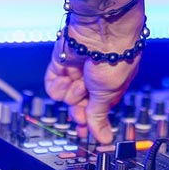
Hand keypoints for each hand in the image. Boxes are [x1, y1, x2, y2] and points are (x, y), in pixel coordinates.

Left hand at [44, 7, 144, 143]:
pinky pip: (53, 84)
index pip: (96, 110)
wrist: (103, 31)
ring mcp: (76, 70)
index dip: (90, 122)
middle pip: (78, 105)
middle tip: (81, 111)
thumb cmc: (115, 58)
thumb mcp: (108, 94)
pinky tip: (65, 80)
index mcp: (110, 86)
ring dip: (72, 94)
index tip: (84, 133)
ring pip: (66, 97)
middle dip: (79, 110)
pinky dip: (57, 86)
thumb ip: (99, 116)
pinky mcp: (61, 62)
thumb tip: (104, 138)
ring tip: (81, 83)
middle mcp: (92, 78)